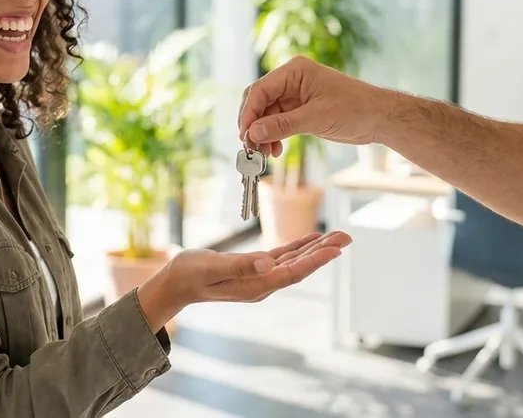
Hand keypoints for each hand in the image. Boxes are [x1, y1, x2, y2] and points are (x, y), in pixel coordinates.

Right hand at [136, 231, 351, 329]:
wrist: (175, 284)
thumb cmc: (189, 274)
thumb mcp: (212, 267)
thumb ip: (240, 266)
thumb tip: (269, 263)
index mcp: (256, 285)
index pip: (293, 271)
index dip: (315, 260)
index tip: (336, 249)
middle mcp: (262, 284)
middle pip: (300, 267)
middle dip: (324, 252)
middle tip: (348, 237)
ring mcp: (259, 277)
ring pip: (294, 261)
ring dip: (316, 249)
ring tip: (337, 236)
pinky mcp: (253, 269)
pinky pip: (282, 258)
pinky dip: (298, 248)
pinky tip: (311, 240)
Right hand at [238, 56, 384, 156]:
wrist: (379, 118)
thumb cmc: (355, 109)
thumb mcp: (316, 118)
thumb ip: (282, 125)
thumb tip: (253, 133)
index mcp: (295, 71)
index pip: (261, 90)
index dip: (249, 113)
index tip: (244, 135)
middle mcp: (292, 80)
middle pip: (259, 101)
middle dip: (253, 124)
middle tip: (250, 146)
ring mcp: (295, 95)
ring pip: (266, 114)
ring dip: (262, 133)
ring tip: (263, 153)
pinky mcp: (300, 110)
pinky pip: (277, 122)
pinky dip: (273, 135)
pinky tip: (275, 150)